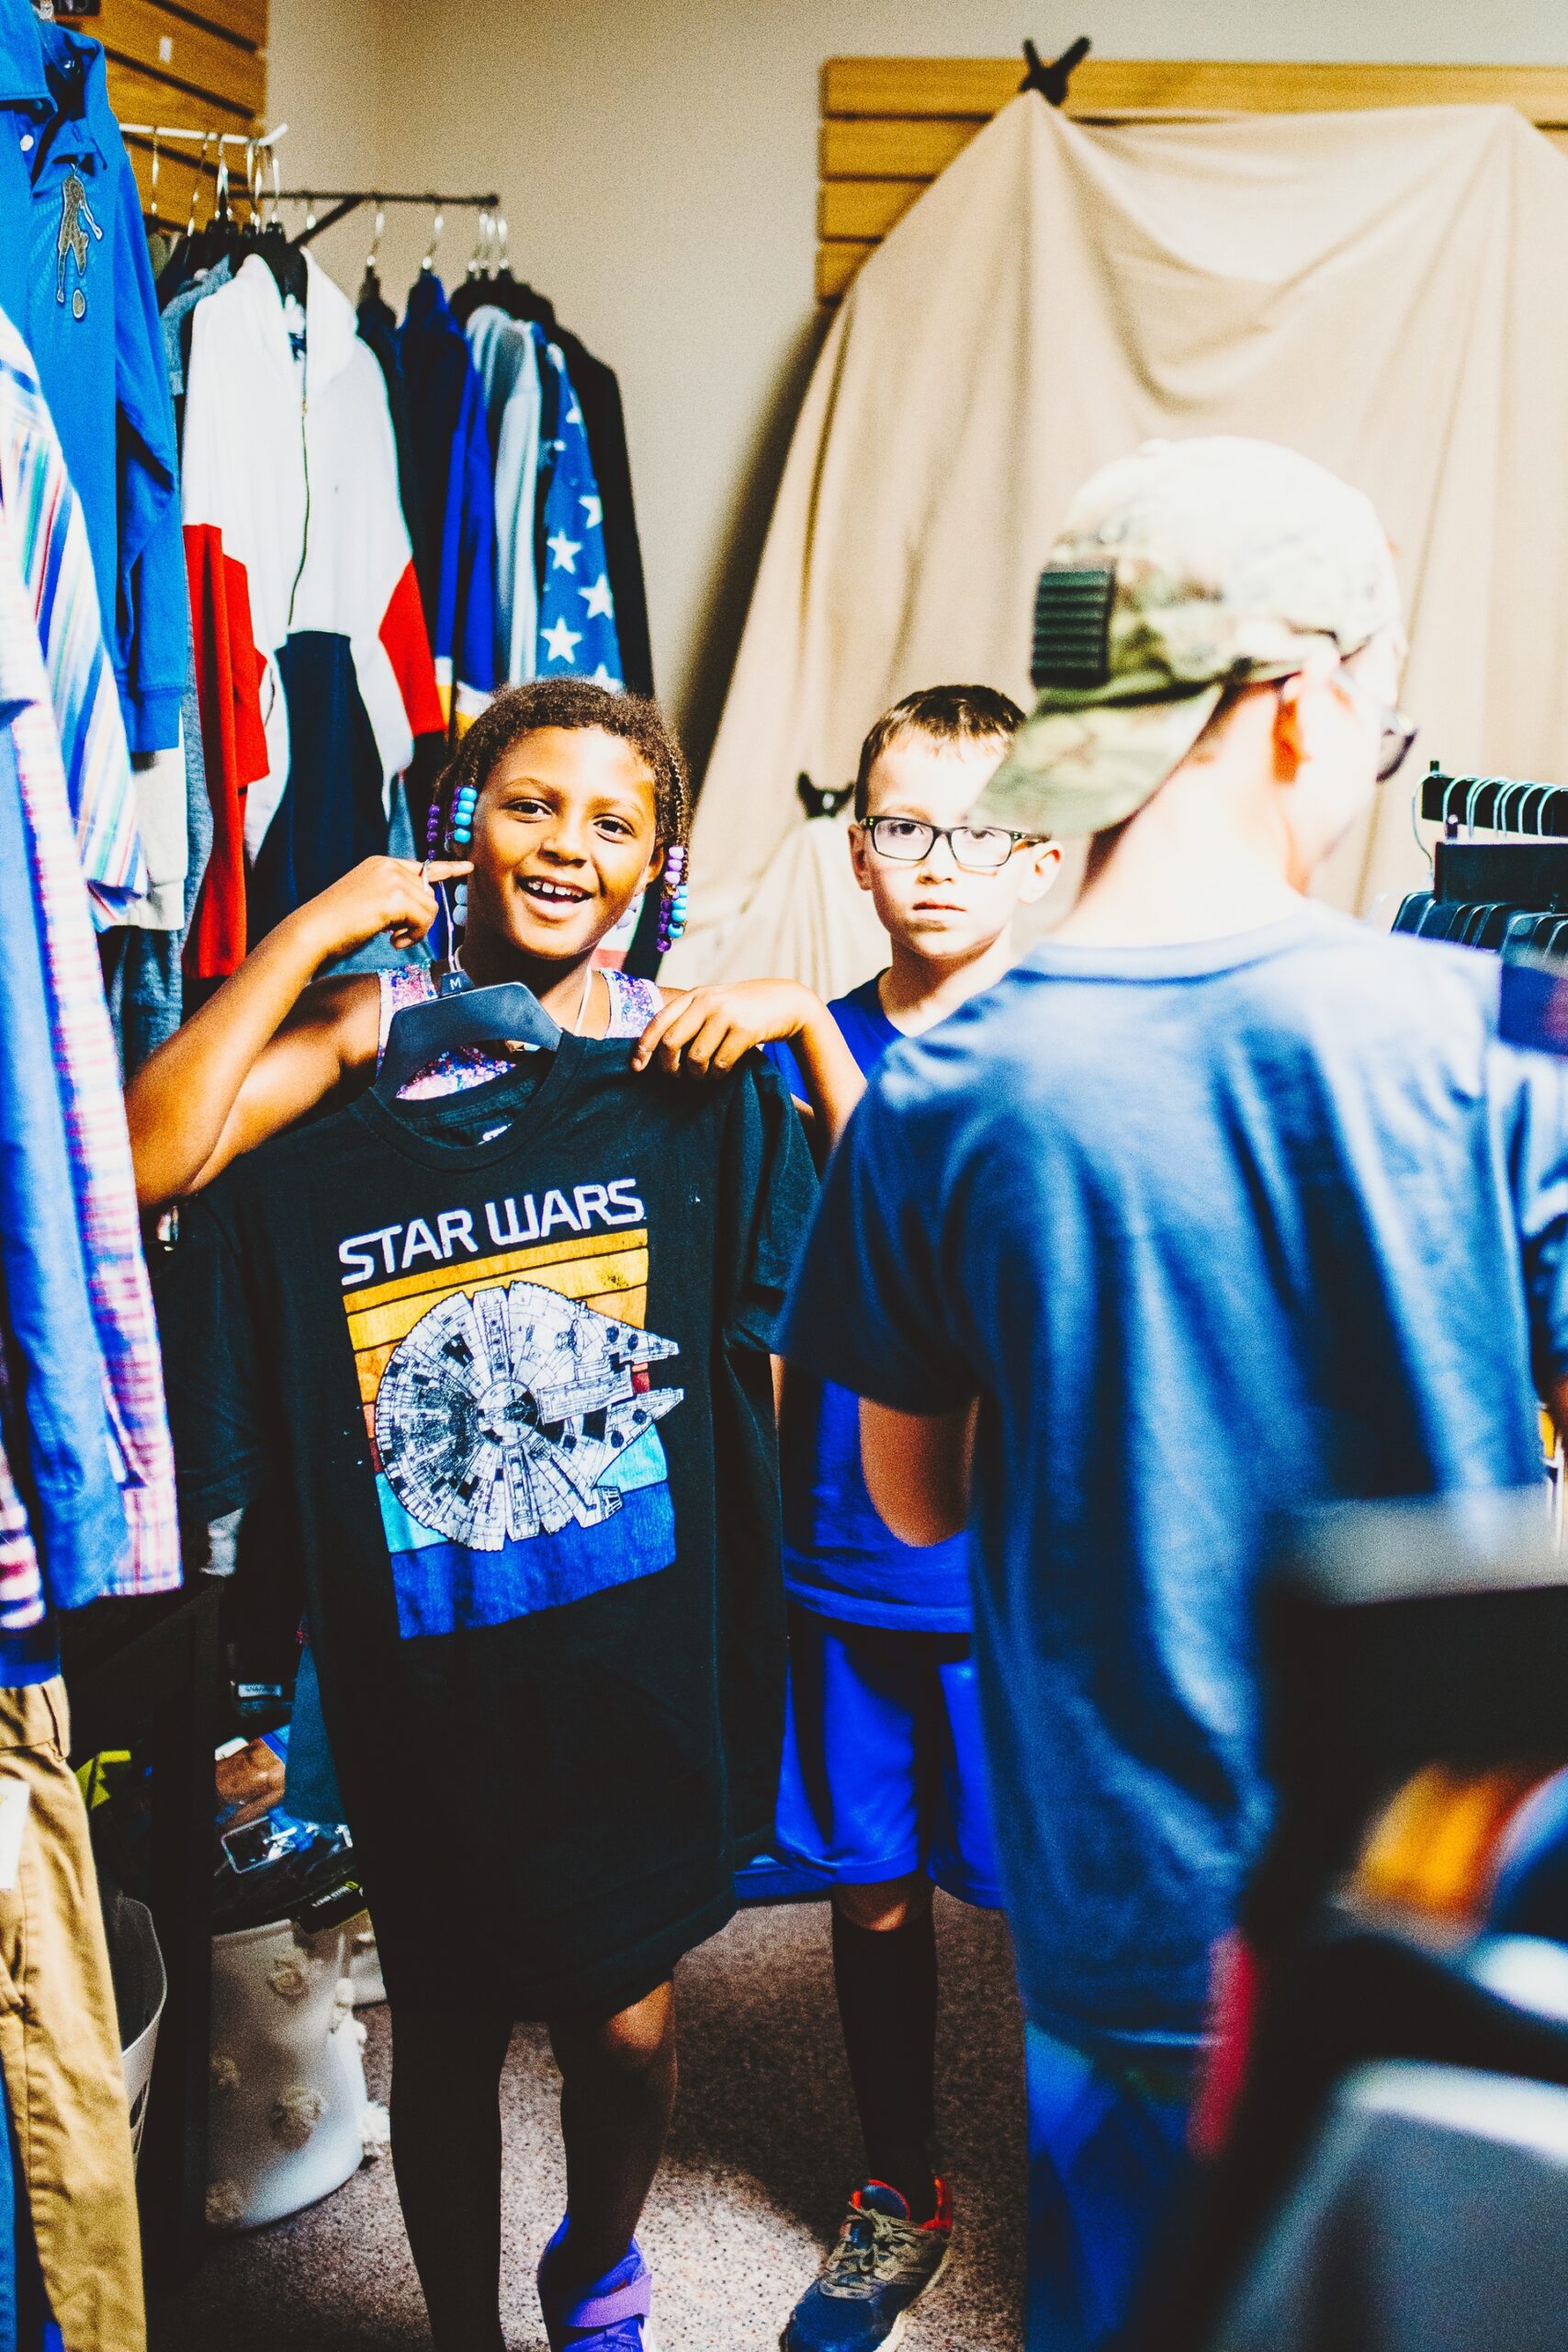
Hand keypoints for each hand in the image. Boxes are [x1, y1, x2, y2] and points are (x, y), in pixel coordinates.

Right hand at [291, 857, 471, 963]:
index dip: (447, 870)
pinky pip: (425, 919)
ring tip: (391, 938)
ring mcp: (392, 878)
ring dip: (416, 931)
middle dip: (419, 921)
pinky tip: (392, 941)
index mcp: (380, 864)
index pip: (422, 866)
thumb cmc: (337, 926)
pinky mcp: (395, 895)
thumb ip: (395, 899)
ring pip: (430, 908)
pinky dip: (414, 936)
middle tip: (395, 935)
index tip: (468, 867)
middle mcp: (388, 865)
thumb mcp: (369, 904)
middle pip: (429, 895)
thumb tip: (423, 908)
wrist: (313, 932)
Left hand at [630, 979, 815, 1076]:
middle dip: (669, 1067)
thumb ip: (689, 1018)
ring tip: (704, 1074)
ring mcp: (726, 1014)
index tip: (637, 1067)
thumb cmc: (743, 1010)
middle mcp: (707, 1002)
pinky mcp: (745, 1030)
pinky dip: (718, 1075)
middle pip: (670, 1043)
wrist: (785, 1003)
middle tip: (677, 1076)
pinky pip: (720, 1064)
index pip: (658, 1022)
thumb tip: (654, 1049)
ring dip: (697, 1075)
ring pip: (695, 1058)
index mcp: (694, 996)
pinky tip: (722, 1072)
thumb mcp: (714, 1005)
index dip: (643, 1047)